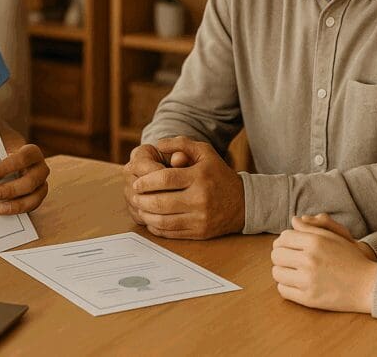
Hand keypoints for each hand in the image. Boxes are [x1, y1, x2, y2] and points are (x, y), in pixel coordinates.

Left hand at [0, 144, 49, 214]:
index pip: (23, 158)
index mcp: (32, 153)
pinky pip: (31, 207)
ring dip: (16, 204)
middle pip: (30, 181)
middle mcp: (41, 169)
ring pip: (34, 197)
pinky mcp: (38, 198)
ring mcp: (42, 185)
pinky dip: (17, 210)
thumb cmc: (4, 157)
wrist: (13, 166)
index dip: (5, 168)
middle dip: (10, 190)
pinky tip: (4, 211)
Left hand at [129, 136, 244, 238]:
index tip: (137, 182)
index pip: (166, 179)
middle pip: (161, 202)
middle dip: (142, 199)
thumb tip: (157, 144)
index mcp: (199, 177)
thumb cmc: (218, 174)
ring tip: (139, 207)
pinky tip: (151, 219)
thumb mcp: (205, 152)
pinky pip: (171, 232)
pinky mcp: (199, 232)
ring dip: (146, 214)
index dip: (146, 181)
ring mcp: (199, 218)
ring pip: (163, 220)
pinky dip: (156, 226)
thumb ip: (181, 144)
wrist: (242, 203)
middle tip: (133, 195)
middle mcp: (200, 198)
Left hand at [271, 214, 376, 312]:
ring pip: (277, 273)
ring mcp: (308, 280)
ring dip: (281, 271)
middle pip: (276, 255)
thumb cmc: (351, 259)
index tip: (287, 246)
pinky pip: (283, 290)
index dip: (282, 241)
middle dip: (280, 255)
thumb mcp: (334, 237)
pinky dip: (285, 286)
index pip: (283, 238)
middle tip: (288, 259)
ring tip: (291, 271)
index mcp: (314, 242)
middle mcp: (309, 260)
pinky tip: (295, 283)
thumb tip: (293, 220)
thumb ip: (311, 227)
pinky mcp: (308, 298)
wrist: (368, 286)